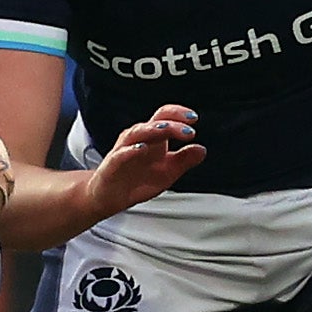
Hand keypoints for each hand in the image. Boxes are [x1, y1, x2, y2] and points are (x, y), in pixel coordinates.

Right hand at [84, 109, 204, 216]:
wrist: (109, 197)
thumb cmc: (136, 181)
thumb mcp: (167, 173)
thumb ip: (184, 161)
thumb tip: (202, 149)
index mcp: (151, 138)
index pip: (164, 117)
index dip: (178, 114)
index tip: (194, 119)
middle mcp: (137, 139)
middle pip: (154, 123)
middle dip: (172, 123)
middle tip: (189, 131)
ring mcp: (123, 150)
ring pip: (137, 133)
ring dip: (152, 130)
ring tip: (166, 130)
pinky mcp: (112, 165)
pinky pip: (121, 154)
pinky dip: (131, 150)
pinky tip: (142, 149)